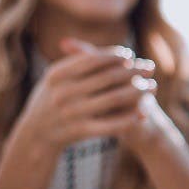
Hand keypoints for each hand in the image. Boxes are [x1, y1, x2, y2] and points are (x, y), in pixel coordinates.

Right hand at [13, 38, 156, 153]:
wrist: (35, 135)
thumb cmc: (50, 99)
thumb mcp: (55, 77)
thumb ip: (79, 61)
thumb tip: (119, 53)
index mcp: (58, 75)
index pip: (93, 59)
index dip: (115, 56)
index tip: (130, 56)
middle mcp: (64, 92)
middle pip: (108, 77)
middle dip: (133, 71)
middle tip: (150, 68)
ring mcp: (72, 112)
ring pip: (114, 98)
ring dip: (138, 91)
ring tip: (153, 87)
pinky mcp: (80, 131)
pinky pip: (110, 124)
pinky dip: (129, 117)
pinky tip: (144, 112)